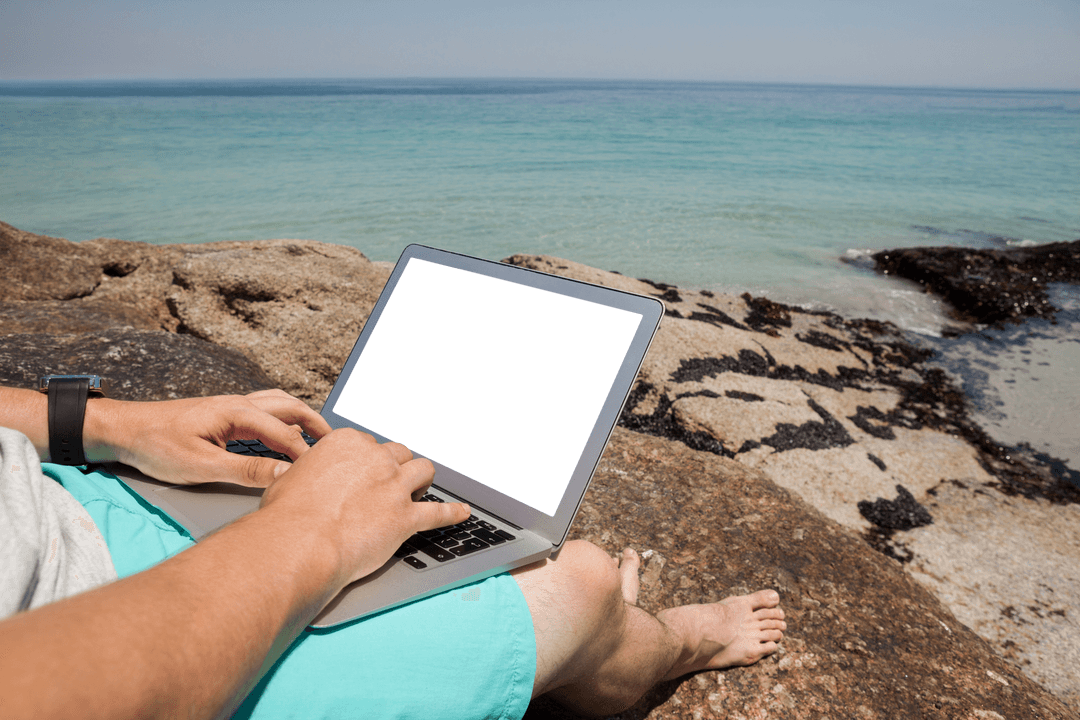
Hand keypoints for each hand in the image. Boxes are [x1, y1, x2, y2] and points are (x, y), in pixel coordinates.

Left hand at [86, 389, 332, 487]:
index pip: (286, 433)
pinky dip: (285, 418)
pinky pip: (266, 409)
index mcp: (237, 412)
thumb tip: (285, 475)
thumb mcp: (202, 466)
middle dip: (317, 425)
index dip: (307, 455)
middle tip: (337, 446)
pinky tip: (284, 433)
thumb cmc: (156, 446)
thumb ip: (247, 471)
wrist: (123, 430)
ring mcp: (231, 405)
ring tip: (318, 438)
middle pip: (291, 407)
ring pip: (279, 404)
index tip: (324, 474)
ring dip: (302, 418)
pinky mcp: (224, 413)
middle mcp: (239, 402)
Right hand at [260, 428, 470, 583]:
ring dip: (423, 478)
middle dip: (396, 466)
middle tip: (390, 482)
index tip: (364, 472)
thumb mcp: (291, 479)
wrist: (299, 543)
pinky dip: (452, 513)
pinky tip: (462, 513)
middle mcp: (375, 458)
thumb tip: (308, 479)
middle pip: (398, 454)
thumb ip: (311, 473)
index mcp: (348, 443)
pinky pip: (437, 513)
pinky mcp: (405, 517)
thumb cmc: (286, 516)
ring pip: (422, 470)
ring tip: (422, 486)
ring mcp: (394, 487)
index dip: (367, 461)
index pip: (367, 444)